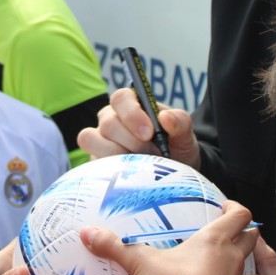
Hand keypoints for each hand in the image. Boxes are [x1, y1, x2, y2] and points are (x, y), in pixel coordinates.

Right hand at [77, 87, 200, 167]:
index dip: (132, 114)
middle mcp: (110, 120)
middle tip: (153, 154)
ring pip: (92, 139)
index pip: (120, 98)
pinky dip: (110, 169)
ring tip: (140, 164)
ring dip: (117, 154)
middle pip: (108, 123)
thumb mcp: (184, 134)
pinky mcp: (95, 161)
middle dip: (132, 141)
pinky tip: (128, 175)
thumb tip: (165, 117)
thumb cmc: (175, 147)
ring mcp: (100, 141)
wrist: (173, 173)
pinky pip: (91, 161)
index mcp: (130, 106)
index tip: (149, 132)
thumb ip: (180, 121)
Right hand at [81, 202, 263, 274]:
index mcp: (215, 242)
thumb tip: (87, 233)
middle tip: (233, 239)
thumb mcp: (139, 263)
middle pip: (254, 240)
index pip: (239, 215)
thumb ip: (114, 247)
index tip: (226, 208)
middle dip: (247, 237)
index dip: (235, 209)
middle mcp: (234, 262)